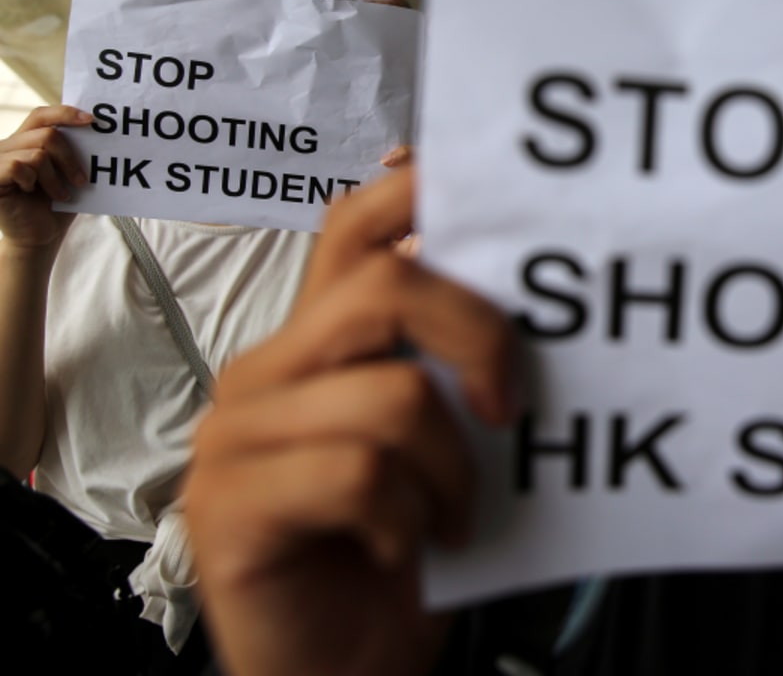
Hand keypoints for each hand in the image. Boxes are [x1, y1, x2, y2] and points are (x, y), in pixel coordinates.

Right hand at [0, 105, 91, 248]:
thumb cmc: (57, 205)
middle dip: (70, 158)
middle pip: (48, 133)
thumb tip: (95, 128)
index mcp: (27, 140)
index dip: (65, 113)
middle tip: (81, 181)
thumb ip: (74, 151)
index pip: (43, 115)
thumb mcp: (69, 173)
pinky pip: (18, 166)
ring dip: (55, 177)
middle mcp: (9, 145)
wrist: (41, 236)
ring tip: (60, 194)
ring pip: (37, 153)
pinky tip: (32, 193)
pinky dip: (33, 181)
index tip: (91, 121)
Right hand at [185, 168, 518, 675]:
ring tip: (449, 514)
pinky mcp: (229, 503)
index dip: (411, 191)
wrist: (342, 665)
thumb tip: (520, 296)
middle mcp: (269, 368)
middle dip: (478, 338)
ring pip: (393, 396)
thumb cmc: (402, 543)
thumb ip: (451, 363)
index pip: (353, 226)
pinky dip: (409, 520)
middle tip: (508, 409)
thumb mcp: (437, 438)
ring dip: (451, 470)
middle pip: (386, 288)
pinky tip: (398, 548)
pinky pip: (361, 476)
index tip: (473, 187)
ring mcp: (239, 433)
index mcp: (320, 340)